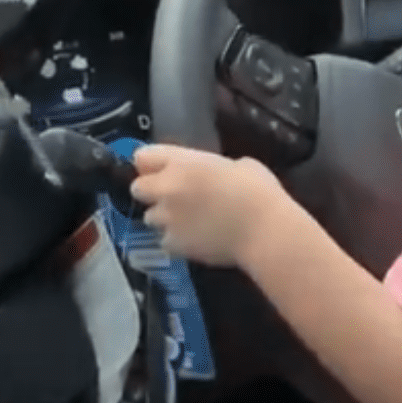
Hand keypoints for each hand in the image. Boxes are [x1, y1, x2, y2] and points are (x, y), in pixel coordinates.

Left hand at [131, 144, 294, 266]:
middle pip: (138, 188)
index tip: (162, 167)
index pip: (143, 157)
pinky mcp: (173, 245)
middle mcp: (167, 189)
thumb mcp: (238, 165)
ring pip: (150, 217)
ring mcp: (167, 220)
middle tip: (174, 195)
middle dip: (151, 190)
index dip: (151, 163)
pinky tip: (196, 239)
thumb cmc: (259, 190)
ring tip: (188, 221)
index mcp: (183, 163)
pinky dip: (177, 240)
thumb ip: (213, 169)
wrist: (263, 230)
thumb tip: (211, 177)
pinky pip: (165, 241)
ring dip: (164, 217)